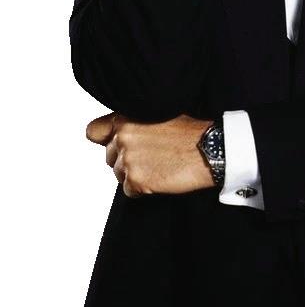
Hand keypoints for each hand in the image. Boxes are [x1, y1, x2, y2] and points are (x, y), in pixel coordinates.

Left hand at [85, 112, 214, 197]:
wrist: (209, 149)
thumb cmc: (188, 132)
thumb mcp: (157, 115)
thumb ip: (133, 123)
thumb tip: (118, 133)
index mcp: (125, 118)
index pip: (93, 131)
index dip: (104, 139)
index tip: (116, 144)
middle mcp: (121, 137)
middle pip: (109, 157)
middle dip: (126, 160)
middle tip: (151, 157)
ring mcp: (127, 159)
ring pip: (119, 175)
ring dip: (135, 175)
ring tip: (159, 166)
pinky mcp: (136, 180)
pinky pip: (129, 191)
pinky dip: (143, 189)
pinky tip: (160, 177)